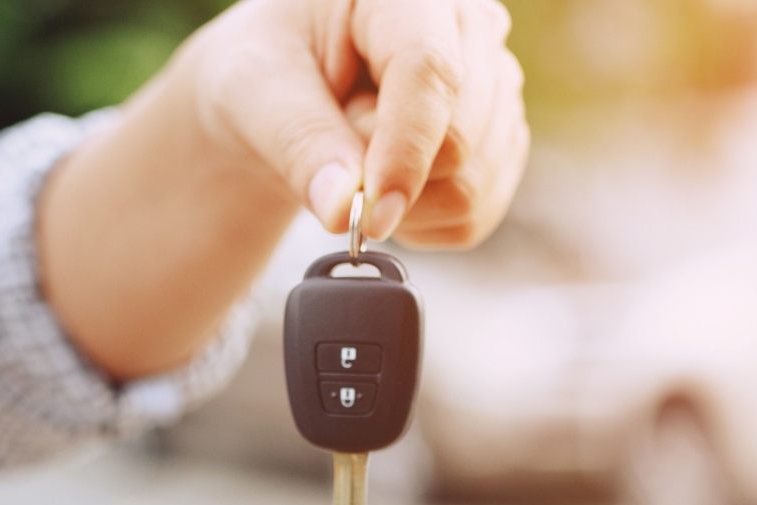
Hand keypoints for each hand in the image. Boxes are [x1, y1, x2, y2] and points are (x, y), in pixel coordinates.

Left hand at [182, 0, 528, 242]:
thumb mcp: (253, 92)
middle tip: (334, 148)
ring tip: (356, 161)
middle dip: (386, 174)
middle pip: (461, 138)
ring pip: (473, 184)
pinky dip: (422, 226)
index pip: (430, 70)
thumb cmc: (267, 73)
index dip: (405, 149)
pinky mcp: (502, 141)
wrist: (285, 95)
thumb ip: (297, 143)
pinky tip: (387, 191)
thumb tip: (342, 210)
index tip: (370, 216)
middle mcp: (470, 26)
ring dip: (402, 205)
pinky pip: (475, 214)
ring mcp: (497, 86)